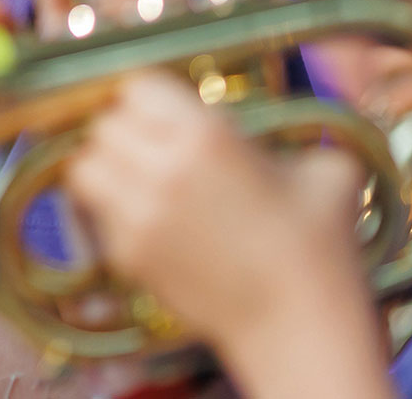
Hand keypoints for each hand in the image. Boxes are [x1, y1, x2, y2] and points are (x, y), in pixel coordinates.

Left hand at [65, 72, 368, 355]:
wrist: (298, 324)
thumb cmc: (320, 245)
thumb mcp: (326, 171)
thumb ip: (293, 136)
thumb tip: (277, 130)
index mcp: (205, 133)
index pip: (137, 87)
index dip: (148, 99)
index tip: (162, 112)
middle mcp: (161, 167)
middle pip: (105, 124)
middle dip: (125, 131)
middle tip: (150, 147)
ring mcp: (137, 212)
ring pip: (85, 166)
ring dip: (105, 166)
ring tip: (133, 178)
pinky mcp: (127, 253)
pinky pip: (95, 214)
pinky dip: (110, 210)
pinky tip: (144, 220)